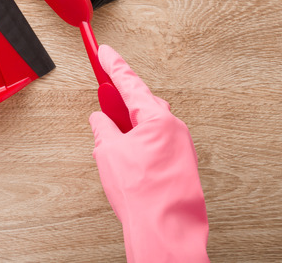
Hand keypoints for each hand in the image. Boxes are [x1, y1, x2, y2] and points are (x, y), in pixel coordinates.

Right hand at [90, 45, 208, 262]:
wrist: (164, 229)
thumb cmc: (142, 193)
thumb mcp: (108, 152)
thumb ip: (103, 129)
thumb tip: (100, 120)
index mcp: (158, 119)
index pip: (131, 83)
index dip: (114, 65)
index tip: (105, 51)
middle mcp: (174, 129)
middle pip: (143, 103)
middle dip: (121, 99)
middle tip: (104, 91)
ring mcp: (181, 148)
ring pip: (150, 126)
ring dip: (129, 125)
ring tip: (110, 134)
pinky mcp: (181, 165)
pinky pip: (157, 143)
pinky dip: (140, 142)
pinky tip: (126, 155)